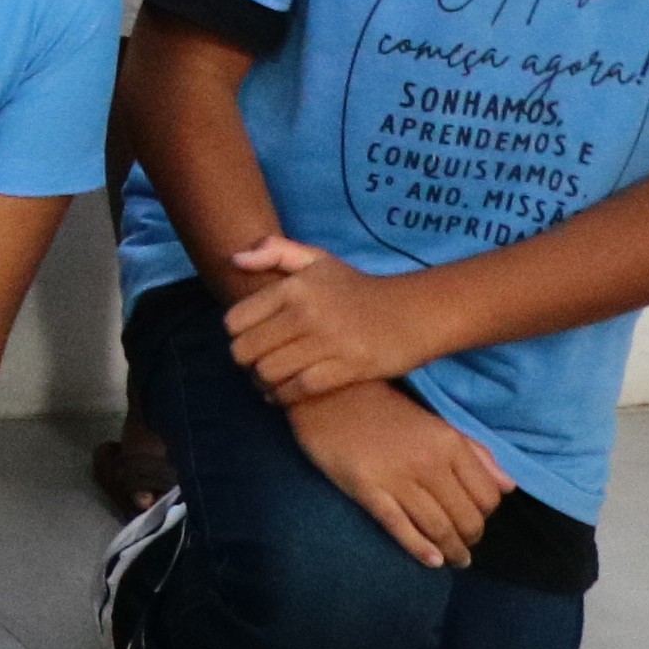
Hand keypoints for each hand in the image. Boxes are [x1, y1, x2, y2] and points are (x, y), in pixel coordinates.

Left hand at [217, 228, 437, 402]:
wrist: (414, 311)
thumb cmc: (357, 288)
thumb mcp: (318, 259)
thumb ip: (274, 251)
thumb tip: (234, 259)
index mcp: (293, 288)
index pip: (234, 321)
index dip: (236, 335)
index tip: (249, 338)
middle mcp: (306, 312)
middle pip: (245, 351)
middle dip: (246, 362)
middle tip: (257, 363)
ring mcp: (327, 341)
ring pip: (268, 372)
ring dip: (263, 382)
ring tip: (267, 380)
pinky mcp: (348, 367)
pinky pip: (298, 389)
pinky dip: (285, 396)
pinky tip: (285, 393)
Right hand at [285, 375, 511, 569]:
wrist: (327, 396)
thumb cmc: (383, 409)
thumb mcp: (436, 422)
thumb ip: (475, 452)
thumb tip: (509, 487)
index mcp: (449, 443)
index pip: (487, 495)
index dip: (486, 515)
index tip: (476, 520)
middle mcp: (429, 462)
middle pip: (466, 516)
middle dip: (470, 538)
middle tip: (466, 546)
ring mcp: (397, 477)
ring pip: (438, 527)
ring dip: (452, 550)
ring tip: (455, 560)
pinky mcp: (366, 488)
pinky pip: (399, 526)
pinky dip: (420, 548)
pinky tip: (432, 561)